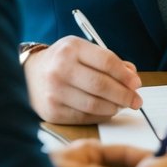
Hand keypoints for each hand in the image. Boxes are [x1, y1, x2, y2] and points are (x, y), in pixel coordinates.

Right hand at [23, 36, 142, 123]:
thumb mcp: (84, 50)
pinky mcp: (52, 111)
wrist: (29, 75)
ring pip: (94, 104)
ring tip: (122, 105)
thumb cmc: (63, 61)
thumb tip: (132, 78)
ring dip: (114, 107)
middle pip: (102, 85)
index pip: (107, 62)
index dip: (125, 75)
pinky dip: (101, 116)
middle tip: (136, 100)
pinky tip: (108, 111)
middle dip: (125, 95)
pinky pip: (84, 117)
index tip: (137, 83)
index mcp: (72, 49)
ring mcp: (54, 92)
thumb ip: (109, 61)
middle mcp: (60, 70)